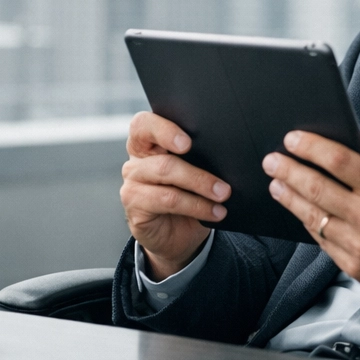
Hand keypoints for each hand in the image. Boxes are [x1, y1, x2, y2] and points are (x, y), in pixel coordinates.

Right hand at [120, 112, 230, 278]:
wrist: (178, 235)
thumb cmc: (188, 195)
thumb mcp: (195, 170)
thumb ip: (199, 156)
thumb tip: (227, 152)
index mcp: (147, 143)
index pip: (143, 125)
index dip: (164, 130)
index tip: (188, 142)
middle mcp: (136, 161)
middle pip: (161, 160)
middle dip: (197, 173)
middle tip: (223, 186)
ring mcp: (132, 185)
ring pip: (166, 178)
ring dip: (200, 188)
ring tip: (223, 197)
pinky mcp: (135, 207)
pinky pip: (167, 201)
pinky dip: (196, 206)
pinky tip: (214, 212)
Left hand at [262, 128, 359, 308]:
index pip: (339, 161)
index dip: (311, 147)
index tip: (293, 138)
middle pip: (317, 187)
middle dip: (289, 170)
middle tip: (271, 160)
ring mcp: (358, 244)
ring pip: (312, 216)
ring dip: (289, 197)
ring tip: (276, 184)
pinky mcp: (353, 266)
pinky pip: (321, 240)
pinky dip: (307, 222)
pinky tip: (298, 211)